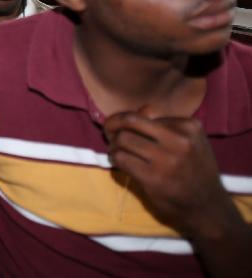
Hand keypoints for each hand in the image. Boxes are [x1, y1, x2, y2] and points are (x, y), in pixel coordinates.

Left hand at [104, 112, 234, 237]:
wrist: (207, 208)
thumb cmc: (195, 171)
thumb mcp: (190, 143)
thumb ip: (166, 125)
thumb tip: (140, 109)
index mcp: (190, 127)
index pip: (147, 112)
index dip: (128, 118)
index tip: (121, 126)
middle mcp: (180, 140)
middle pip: (131, 121)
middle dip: (113, 125)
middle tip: (109, 133)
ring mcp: (167, 159)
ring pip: (123, 139)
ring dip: (113, 145)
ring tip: (116, 151)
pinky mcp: (153, 177)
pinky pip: (121, 158)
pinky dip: (114, 157)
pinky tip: (118, 162)